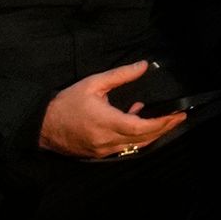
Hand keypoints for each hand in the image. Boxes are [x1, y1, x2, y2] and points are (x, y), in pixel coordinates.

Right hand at [41, 60, 183, 159]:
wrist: (40, 125)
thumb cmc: (66, 103)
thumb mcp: (93, 84)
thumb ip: (120, 75)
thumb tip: (143, 65)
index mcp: (106, 122)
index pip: (141, 127)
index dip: (162, 122)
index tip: (178, 114)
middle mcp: (106, 140)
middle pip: (143, 139)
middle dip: (164, 128)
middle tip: (179, 117)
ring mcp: (102, 150)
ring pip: (135, 146)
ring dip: (152, 134)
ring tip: (165, 120)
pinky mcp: (98, 154)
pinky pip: (124, 147)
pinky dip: (136, 138)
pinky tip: (137, 120)